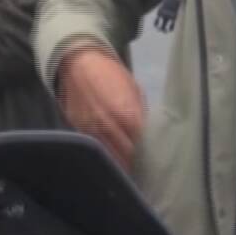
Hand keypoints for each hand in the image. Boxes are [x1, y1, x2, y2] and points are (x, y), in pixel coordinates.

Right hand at [57, 47, 144, 171]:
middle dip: (137, 164)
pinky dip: (106, 156)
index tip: (158, 162)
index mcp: (125, 113)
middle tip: (147, 171)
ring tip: (133, 172)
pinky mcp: (78, 131)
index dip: (150, 155)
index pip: (141, 144)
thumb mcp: (134, 91)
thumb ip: (141, 115)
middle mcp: (107, 125)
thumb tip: (150, 134)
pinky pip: (95, 149)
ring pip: (109, 157)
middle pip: (126, 155)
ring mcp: (90, 130)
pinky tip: (115, 161)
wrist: (77, 62)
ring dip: (121, 165)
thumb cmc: (110, 74)